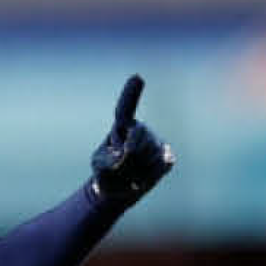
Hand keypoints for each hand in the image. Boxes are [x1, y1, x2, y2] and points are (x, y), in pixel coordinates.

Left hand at [88, 76, 173, 206]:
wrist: (119, 189)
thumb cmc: (105, 172)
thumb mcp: (99, 165)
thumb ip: (108, 160)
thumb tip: (127, 154)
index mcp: (122, 126)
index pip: (125, 109)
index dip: (131, 94)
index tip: (137, 77)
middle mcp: (141, 130)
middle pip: (138, 139)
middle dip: (127, 159)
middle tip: (118, 171)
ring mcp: (156, 142)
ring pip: (149, 154)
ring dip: (135, 171)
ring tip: (128, 176)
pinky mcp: (166, 156)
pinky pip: (160, 165)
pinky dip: (148, 176)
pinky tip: (140, 179)